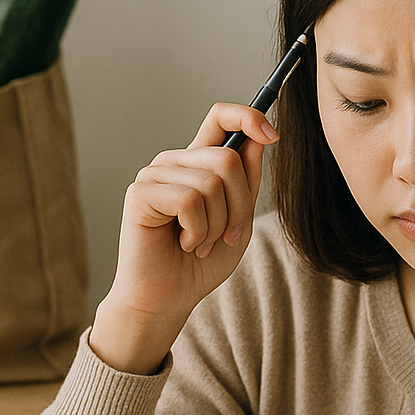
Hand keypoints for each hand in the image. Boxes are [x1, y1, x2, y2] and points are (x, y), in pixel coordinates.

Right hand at [90, 103, 278, 373]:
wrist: (169, 298)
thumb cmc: (200, 262)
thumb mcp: (239, 220)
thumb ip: (247, 180)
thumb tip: (261, 136)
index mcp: (199, 163)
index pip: (221, 117)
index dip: (248, 116)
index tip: (273, 135)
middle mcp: (176, 162)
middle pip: (228, 158)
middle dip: (240, 204)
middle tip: (226, 236)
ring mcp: (156, 174)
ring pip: (212, 181)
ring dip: (217, 224)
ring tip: (199, 243)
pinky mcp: (141, 193)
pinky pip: (190, 200)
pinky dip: (197, 230)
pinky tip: (184, 243)